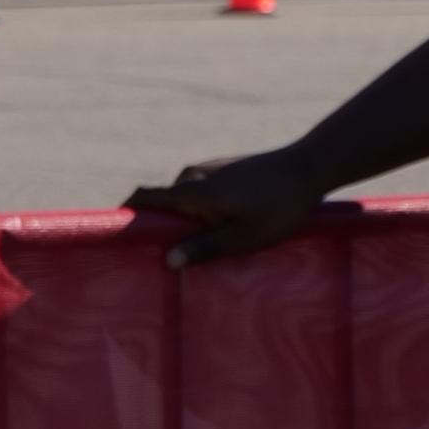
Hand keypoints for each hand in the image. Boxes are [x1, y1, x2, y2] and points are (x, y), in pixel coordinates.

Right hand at [130, 151, 330, 264]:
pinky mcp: (226, 170)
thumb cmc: (280, 206)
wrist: (311, 166)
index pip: (145, 197)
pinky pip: (202, 192)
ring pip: (186, 197)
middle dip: (161, 226)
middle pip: (164, 201)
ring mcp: (211, 168)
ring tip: (198, 248)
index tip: (116, 236)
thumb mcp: (244, 236)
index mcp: (193, 189)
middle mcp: (195, 174)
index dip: (125, 214)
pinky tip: (221, 229)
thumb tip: (168, 261)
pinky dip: (201, 209)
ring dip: (186, 219)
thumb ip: (206, 248)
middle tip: (164, 259)